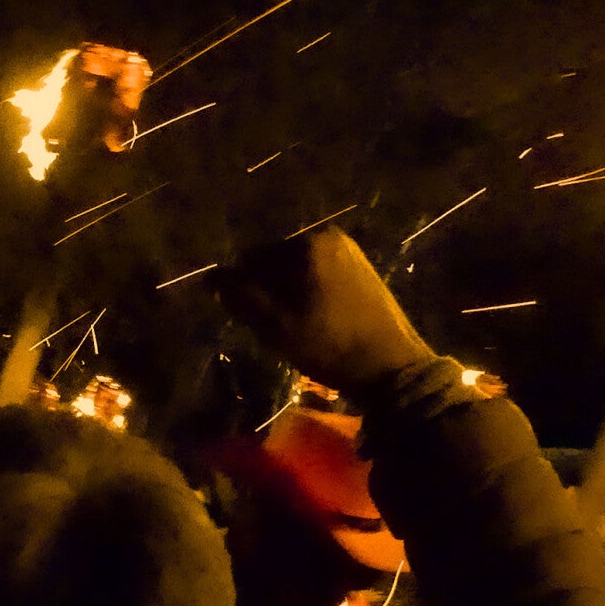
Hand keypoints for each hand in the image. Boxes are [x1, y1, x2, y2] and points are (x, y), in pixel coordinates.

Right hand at [215, 227, 434, 393]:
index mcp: (309, 243)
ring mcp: (350, 253)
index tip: (247, 318)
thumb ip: (240, 296)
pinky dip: (308, 294)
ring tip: (290, 327)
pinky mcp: (363, 271)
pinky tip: (313, 322)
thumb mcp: (276, 325)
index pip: (254, 257)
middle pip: (277, 261)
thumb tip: (212, 278)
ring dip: (287, 294)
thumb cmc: (330, 344)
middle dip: (266, 288)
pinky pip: (320, 276)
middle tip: (268, 325)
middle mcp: (330, 237)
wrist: (392, 368)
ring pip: (299, 271)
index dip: (243, 287)